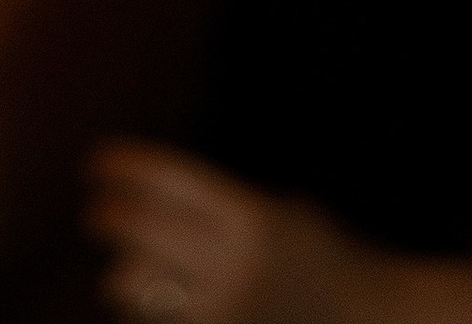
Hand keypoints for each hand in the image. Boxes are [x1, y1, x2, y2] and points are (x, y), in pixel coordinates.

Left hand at [88, 144, 348, 323]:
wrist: (377, 323)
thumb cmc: (325, 262)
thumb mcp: (281, 215)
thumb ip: (222, 208)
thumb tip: (144, 196)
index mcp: (253, 218)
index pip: (169, 180)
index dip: (125, 167)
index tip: (95, 163)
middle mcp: (238, 265)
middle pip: (145, 229)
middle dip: (110, 216)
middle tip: (94, 212)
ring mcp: (231, 312)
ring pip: (142, 287)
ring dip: (123, 276)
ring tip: (118, 271)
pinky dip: (148, 314)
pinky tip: (144, 305)